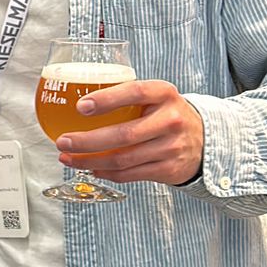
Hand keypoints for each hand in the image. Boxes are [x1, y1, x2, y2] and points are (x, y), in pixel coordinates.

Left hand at [57, 78, 203, 185]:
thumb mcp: (156, 97)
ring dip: (90, 161)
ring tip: (68, 158)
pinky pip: (129, 174)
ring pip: (123, 159)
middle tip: (63, 142)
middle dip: (87, 141)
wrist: (203, 140)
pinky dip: (105, 172)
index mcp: (165, 93)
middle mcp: (171, 120)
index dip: (106, 100)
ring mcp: (171, 147)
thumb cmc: (167, 115)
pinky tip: (91, 167)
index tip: (80, 106)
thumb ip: (127, 96)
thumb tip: (78, 103)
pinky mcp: (168, 170)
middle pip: (123, 134)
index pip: (134, 92)